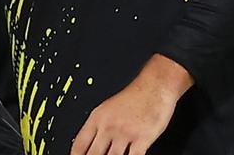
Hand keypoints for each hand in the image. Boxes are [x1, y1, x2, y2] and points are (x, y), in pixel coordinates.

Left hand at [70, 54, 192, 154]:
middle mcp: (109, 126)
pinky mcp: (142, 138)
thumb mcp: (108, 108)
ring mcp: (125, 133)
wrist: (154, 86)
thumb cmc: (134, 97)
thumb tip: (88, 143)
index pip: (80, 144)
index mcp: (97, 118)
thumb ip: (98, 126)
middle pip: (94, 154)